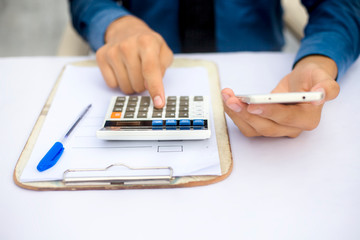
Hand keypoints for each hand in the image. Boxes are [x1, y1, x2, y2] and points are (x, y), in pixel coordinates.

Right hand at [96, 15, 173, 107]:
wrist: (126, 30)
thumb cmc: (147, 44)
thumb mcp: (163, 51)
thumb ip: (163, 68)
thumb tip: (152, 86)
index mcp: (146, 42)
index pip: (150, 70)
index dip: (155, 88)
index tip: (158, 103)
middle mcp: (127, 45)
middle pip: (138, 84)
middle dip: (144, 84)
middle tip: (144, 72)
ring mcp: (112, 51)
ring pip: (125, 87)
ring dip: (132, 84)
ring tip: (133, 70)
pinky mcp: (101, 57)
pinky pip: (112, 84)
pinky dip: (119, 82)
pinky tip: (122, 69)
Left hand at [221, 55, 339, 137]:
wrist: (302, 83)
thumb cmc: (312, 79)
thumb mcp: (322, 76)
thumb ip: (327, 86)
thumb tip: (320, 96)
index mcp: (308, 119)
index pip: (287, 119)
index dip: (269, 113)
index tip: (252, 105)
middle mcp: (291, 129)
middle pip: (266, 127)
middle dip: (246, 114)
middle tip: (231, 100)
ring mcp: (276, 129)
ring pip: (253, 129)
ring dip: (236, 115)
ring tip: (226, 97)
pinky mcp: (264, 125)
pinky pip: (247, 125)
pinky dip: (235, 114)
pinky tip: (228, 100)